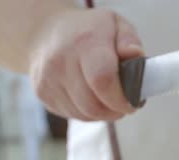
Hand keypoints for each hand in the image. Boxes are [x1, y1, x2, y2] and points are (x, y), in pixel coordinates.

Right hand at [28, 8, 142, 120]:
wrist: (45, 32)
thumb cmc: (88, 31)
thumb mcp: (115, 24)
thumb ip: (129, 41)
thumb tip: (135, 55)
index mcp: (85, 42)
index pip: (102, 80)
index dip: (121, 99)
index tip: (133, 101)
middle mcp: (61, 61)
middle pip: (93, 105)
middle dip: (115, 110)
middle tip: (124, 103)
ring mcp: (48, 79)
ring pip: (85, 114)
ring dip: (103, 113)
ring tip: (110, 99)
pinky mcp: (42, 94)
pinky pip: (73, 115)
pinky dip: (88, 113)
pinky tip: (92, 98)